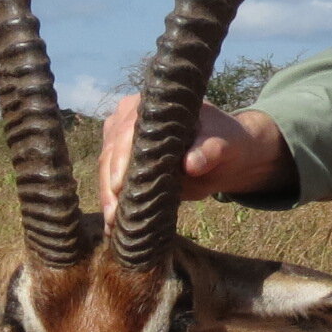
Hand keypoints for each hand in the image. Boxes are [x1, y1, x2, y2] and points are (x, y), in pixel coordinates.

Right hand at [96, 98, 293, 220]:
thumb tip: (191, 164)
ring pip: (106, 169)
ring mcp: (123, 141)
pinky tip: (113, 225)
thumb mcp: (222, 143)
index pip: (127, 130)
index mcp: (152, 105)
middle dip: (109, 185)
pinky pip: (113, 182)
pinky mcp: (125, 163)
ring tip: (111, 225)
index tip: (119, 185)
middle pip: (111, 152)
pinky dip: (113, 202)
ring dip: (108, 197)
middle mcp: (129, 119)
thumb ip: (208, 151)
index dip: (121, 157)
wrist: (225, 155)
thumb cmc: (224, 140)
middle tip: (112, 215)